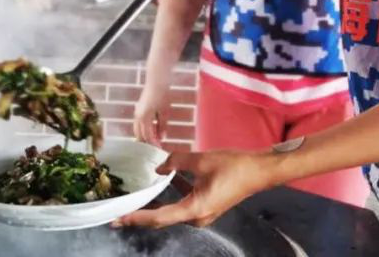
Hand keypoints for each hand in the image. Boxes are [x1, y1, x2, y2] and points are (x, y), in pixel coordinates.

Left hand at [112, 150, 275, 228]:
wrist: (260, 171)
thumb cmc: (234, 167)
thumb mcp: (202, 160)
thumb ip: (176, 162)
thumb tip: (159, 167)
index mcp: (194, 209)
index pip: (158, 217)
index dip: (137, 217)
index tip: (118, 218)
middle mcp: (196, 217)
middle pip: (162, 218)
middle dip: (141, 214)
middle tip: (119, 211)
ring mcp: (202, 213)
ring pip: (172, 211)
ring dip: (155, 204)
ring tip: (137, 195)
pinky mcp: (207, 206)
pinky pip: (182, 204)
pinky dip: (171, 196)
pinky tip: (164, 181)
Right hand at [133, 82, 168, 145]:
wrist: (157, 81)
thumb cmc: (162, 95)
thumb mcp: (165, 112)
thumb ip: (163, 125)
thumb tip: (162, 137)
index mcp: (144, 118)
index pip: (147, 136)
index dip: (153, 143)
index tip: (159, 149)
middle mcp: (137, 116)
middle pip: (140, 134)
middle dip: (147, 142)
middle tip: (156, 147)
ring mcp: (136, 112)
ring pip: (138, 129)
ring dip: (145, 135)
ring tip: (154, 140)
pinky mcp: (138, 109)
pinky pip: (139, 124)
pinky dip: (144, 129)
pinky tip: (152, 130)